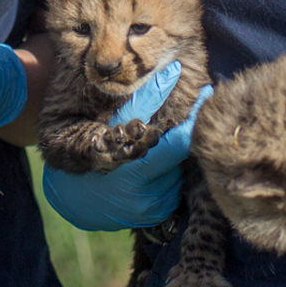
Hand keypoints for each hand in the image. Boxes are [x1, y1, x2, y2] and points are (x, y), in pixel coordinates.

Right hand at [42, 61, 214, 230]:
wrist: (77, 199)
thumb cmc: (94, 153)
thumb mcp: (114, 125)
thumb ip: (147, 99)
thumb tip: (174, 70)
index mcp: (137, 171)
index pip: (178, 144)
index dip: (194, 120)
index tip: (208, 94)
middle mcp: (148, 196)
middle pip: (181, 158)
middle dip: (174, 141)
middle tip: (160, 131)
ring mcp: (154, 210)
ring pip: (179, 173)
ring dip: (170, 160)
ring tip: (147, 156)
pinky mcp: (158, 217)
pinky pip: (174, 189)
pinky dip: (167, 177)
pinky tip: (149, 174)